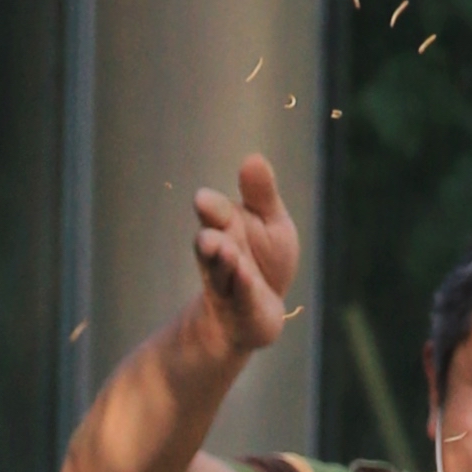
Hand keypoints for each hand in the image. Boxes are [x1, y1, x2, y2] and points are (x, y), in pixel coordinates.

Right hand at [190, 153, 299, 360]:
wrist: (255, 314)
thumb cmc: (264, 262)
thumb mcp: (270, 223)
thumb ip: (261, 195)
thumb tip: (252, 158)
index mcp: (226, 227)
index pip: (215, 214)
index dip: (210, 207)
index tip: (201, 200)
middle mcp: (221, 256)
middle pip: (210, 246)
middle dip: (209, 241)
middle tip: (207, 235)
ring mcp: (228, 286)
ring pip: (221, 274)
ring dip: (223, 263)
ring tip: (226, 251)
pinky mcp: (241, 312)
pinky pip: (242, 298)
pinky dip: (242, 287)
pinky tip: (244, 276)